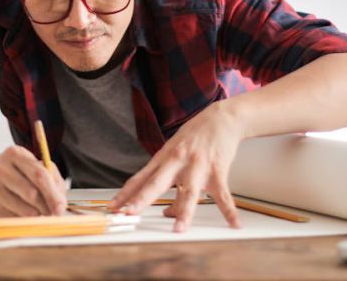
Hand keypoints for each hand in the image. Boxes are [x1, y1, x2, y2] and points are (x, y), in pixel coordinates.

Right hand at [0, 145, 66, 216]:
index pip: (40, 174)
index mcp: (14, 154)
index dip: (54, 193)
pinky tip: (20, 214)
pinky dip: (24, 221)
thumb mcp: (29, 167)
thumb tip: (61, 204)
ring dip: (37, 215)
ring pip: (25, 210)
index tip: (62, 206)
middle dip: (48, 206)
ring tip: (38, 212)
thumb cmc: (12, 175)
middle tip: (56, 214)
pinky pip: (15, 220)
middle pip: (32, 193)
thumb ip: (49, 179)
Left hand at [108, 101, 242, 231]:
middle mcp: (178, 161)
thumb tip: (167, 212)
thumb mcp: (176, 154)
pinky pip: (223, 194)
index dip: (126, 193)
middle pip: (157, 183)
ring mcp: (198, 165)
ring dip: (184, 212)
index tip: (113, 207)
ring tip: (178, 229)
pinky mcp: (218, 169)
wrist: (222, 118)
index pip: (140, 178)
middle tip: (130, 213)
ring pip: (189, 192)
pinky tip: (233, 223)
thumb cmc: (196, 137)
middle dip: (142, 199)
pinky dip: (229, 211)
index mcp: (164, 157)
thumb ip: (169, 183)